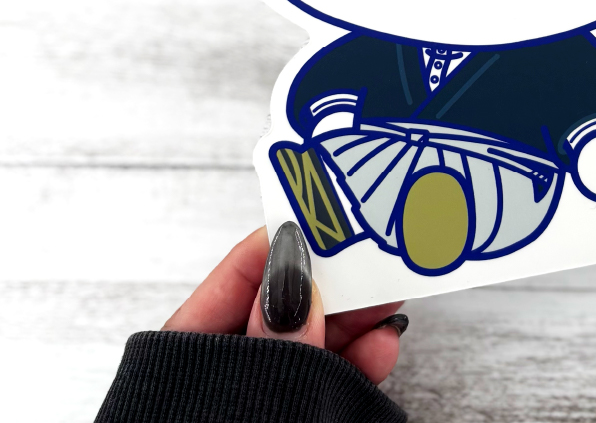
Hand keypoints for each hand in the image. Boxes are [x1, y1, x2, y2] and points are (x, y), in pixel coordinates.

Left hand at [163, 224, 404, 383]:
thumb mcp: (232, 399)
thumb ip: (266, 347)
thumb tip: (293, 285)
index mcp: (186, 362)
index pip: (231, 283)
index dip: (275, 245)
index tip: (317, 215)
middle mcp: (226, 373)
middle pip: (282, 308)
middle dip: (329, 281)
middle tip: (365, 252)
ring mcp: (262, 395)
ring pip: (315, 343)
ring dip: (356, 318)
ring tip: (385, 293)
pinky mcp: (300, 412)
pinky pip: (333, 380)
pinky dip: (362, 361)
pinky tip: (381, 343)